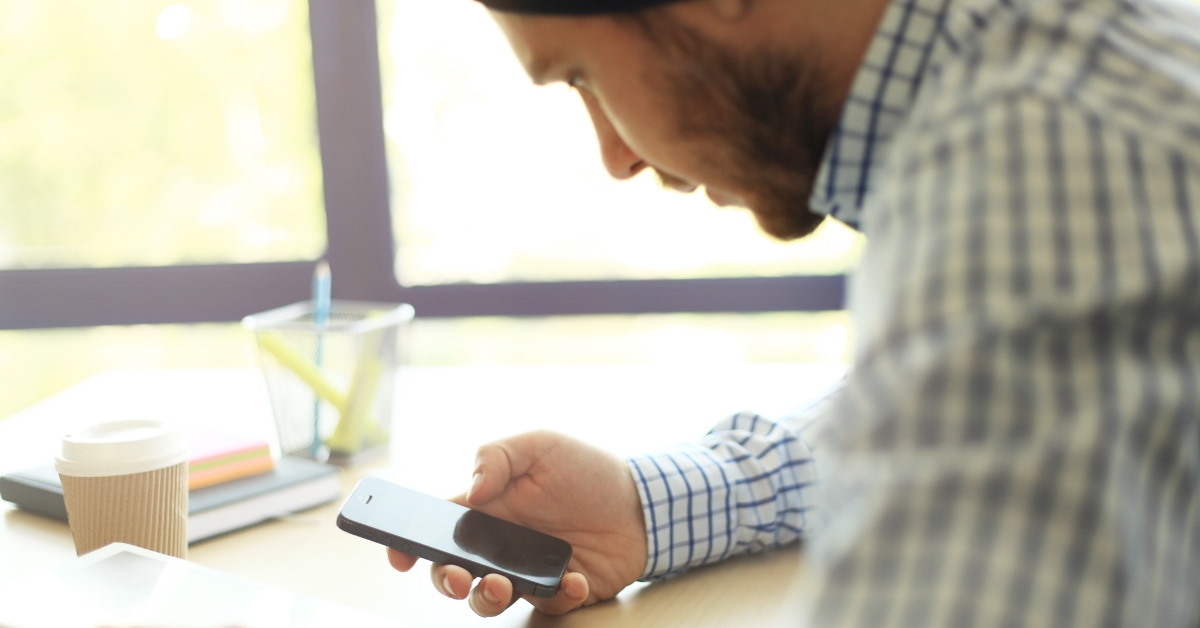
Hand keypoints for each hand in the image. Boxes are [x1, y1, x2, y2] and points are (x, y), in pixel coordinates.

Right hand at [386, 430, 646, 616]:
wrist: (642, 500)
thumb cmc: (586, 470)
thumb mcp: (540, 446)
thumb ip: (497, 457)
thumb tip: (470, 492)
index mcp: (487, 509)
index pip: (437, 529)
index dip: (409, 543)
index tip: (399, 554)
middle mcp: (500, 545)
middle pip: (454, 573)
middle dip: (446, 581)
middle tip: (460, 577)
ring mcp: (527, 571)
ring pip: (490, 599)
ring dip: (488, 598)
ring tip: (504, 585)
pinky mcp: (559, 591)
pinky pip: (548, 603)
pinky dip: (558, 595)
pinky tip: (574, 578)